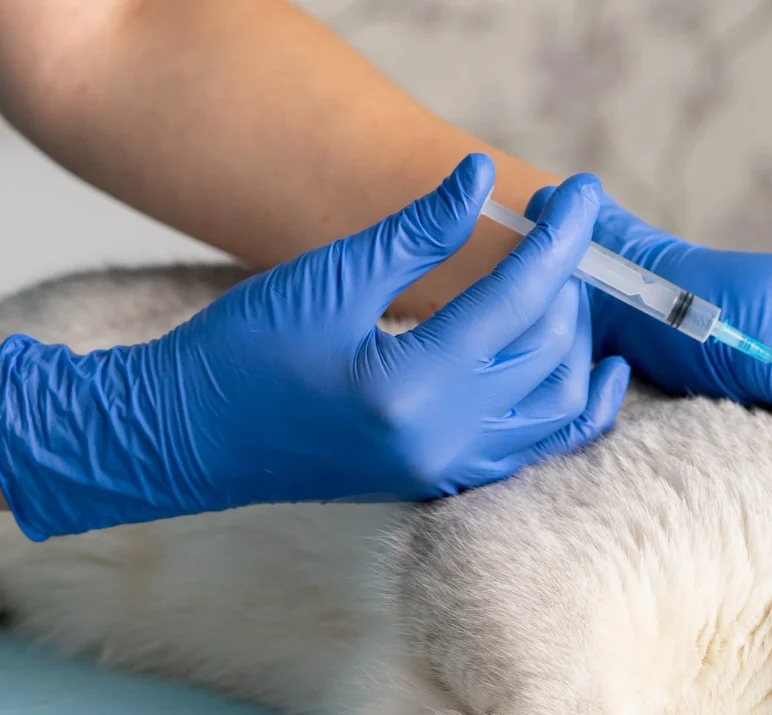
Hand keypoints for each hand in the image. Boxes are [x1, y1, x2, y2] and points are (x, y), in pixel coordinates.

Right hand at [0, 155, 629, 539]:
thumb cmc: (242, 352)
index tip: (583, 193)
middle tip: (559, 225)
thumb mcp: (329, 279)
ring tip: (567, 286)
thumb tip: (481, 178)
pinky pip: (533, 447)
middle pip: (550, 353)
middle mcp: (443, 440)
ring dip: (576, 343)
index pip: (520, 301)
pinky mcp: (441, 481)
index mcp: (413, 387)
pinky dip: (567, 408)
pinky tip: (585, 372)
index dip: (560, 239)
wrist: (186, 437)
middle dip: (568, 281)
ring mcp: (446, 470)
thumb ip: (415, 232)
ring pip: (557, 409)